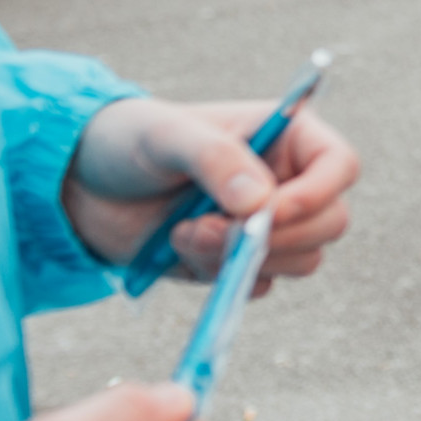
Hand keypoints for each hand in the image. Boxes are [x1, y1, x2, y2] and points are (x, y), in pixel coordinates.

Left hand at [62, 97, 358, 290]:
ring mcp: (267, 226)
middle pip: (330, 222)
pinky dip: (223, 276)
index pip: (340, 166)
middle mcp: (288, 182)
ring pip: (301, 260)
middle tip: (210, 228)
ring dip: (242, 257)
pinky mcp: (239, 262)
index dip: (318, 193)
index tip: (270, 211)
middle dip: (276, 235)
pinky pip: (258, 284)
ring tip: (184, 233)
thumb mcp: (168, 136)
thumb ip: (216, 160)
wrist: (80, 187)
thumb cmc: (128, 142)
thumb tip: (259, 205)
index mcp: (288, 138)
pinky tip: (179, 249)